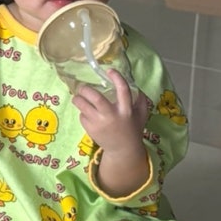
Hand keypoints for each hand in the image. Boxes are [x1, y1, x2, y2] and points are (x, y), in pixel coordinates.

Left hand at [71, 70, 150, 195]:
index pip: (123, 90)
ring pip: (83, 106)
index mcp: (126, 110)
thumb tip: (133, 82)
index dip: (116, 78)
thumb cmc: (133, 128)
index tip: (109, 70)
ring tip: (78, 97)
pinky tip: (87, 113)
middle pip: (95, 98)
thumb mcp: (142, 114)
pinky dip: (82, 112)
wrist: (123, 150)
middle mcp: (112, 115)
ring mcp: (100, 123)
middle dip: (86, 89)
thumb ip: (140, 99)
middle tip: (83, 87)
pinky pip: (82, 116)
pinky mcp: (91, 130)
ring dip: (78, 99)